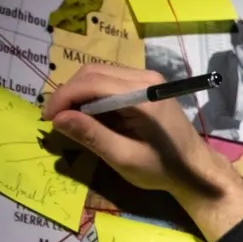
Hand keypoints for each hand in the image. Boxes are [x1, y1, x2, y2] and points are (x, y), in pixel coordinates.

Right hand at [44, 65, 242, 241]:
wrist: (195, 169)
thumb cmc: (162, 169)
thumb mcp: (124, 158)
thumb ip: (92, 136)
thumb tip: (59, 119)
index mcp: (142, 96)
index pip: (92, 82)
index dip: (64, 97)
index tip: (48, 119)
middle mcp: (144, 78)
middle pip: (94, 72)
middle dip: (69, 93)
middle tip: (55, 120)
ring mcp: (147, 79)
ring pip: (100, 73)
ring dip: (80, 93)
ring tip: (69, 119)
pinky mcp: (146, 85)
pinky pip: (111, 80)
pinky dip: (94, 94)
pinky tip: (89, 115)